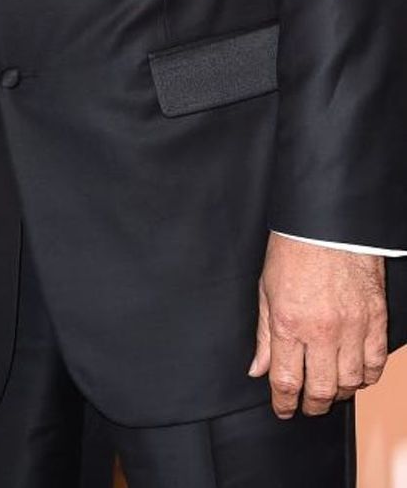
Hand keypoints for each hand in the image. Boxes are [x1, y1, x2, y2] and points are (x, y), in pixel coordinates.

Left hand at [249, 234, 387, 417]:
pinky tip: (356, 375)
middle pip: (322, 390)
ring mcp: (353, 327)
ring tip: (329, 389)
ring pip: (350, 382)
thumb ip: (264, 335)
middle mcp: (322, 331)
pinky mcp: (376, 320)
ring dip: (339, 393)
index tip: (283, 410)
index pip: (286, 381)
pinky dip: (367, 377)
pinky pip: (376, 364)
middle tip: (307, 404)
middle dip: (312, 404)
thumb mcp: (266, 290)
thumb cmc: (293, 250)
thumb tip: (257, 369)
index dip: (283, 403)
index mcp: (290, 323)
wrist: (326, 223)